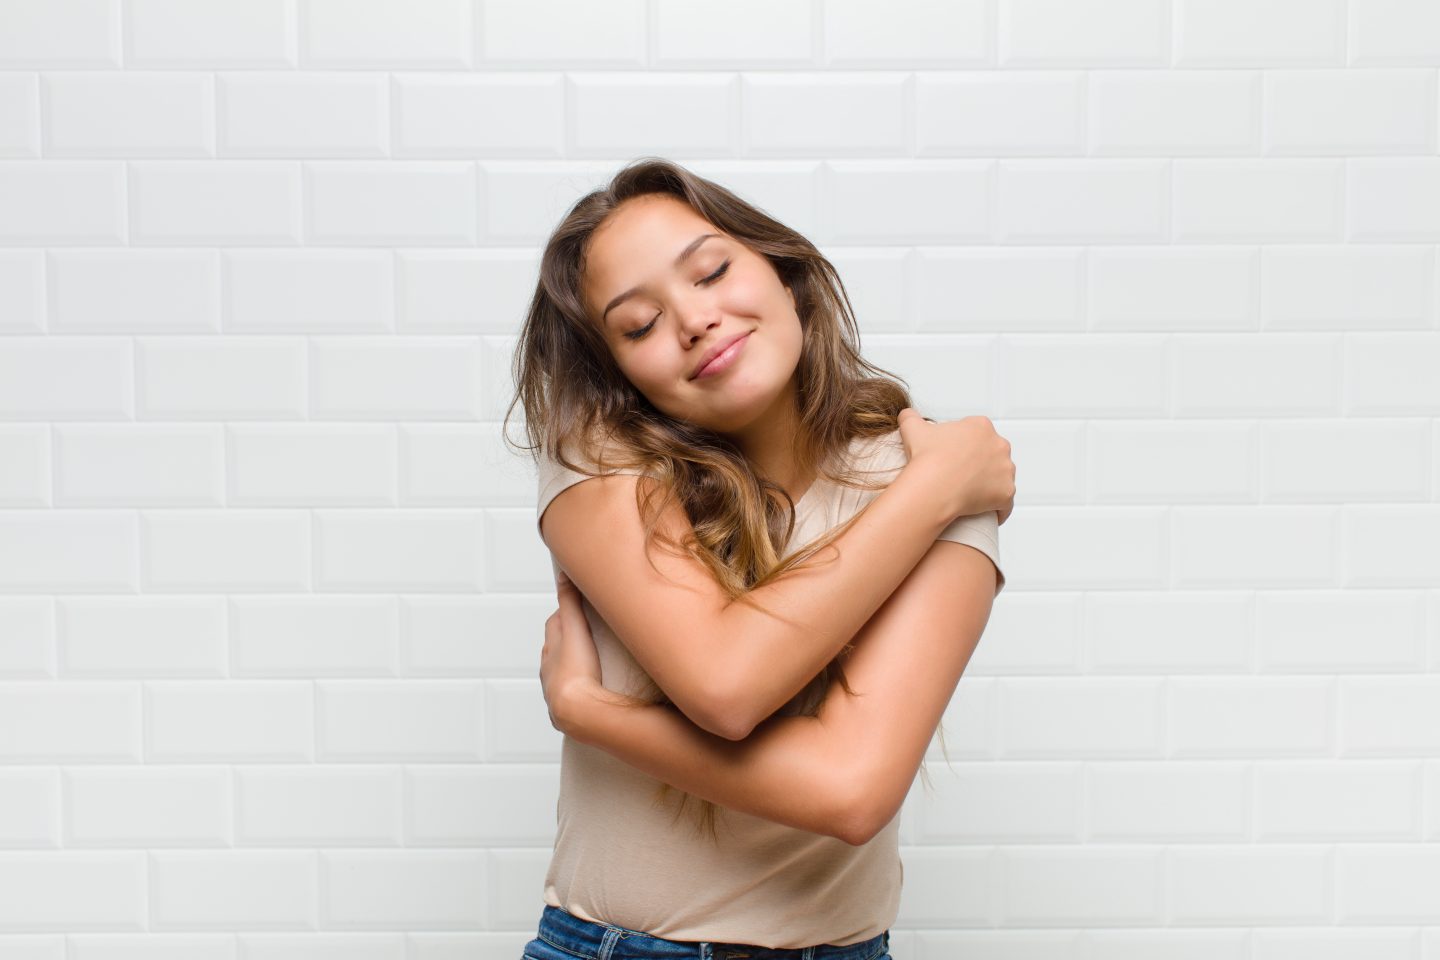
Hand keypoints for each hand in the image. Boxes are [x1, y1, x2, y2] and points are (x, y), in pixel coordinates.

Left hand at [540, 571, 602, 732]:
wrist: (576, 713)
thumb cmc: (576, 671)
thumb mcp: (575, 629)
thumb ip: (570, 602)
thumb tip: (563, 575)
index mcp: (550, 648)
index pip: (554, 623)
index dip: (565, 613)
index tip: (578, 606)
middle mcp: (548, 669)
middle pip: (555, 648)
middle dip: (567, 638)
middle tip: (586, 631)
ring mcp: (555, 690)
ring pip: (560, 672)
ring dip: (571, 665)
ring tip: (589, 661)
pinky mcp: (565, 708)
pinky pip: (570, 694)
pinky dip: (577, 687)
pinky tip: (588, 690)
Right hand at [897, 407, 1015, 525]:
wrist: (933, 487)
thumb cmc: (925, 458)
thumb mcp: (913, 429)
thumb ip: (910, 417)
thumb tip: (906, 414)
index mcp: (980, 427)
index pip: (977, 435)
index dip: (965, 446)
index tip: (954, 458)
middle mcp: (999, 445)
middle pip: (993, 455)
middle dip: (982, 464)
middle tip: (961, 477)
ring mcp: (1006, 470)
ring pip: (1001, 478)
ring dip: (991, 485)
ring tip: (972, 495)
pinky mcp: (1007, 494)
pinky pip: (1006, 504)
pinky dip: (999, 509)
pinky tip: (987, 514)